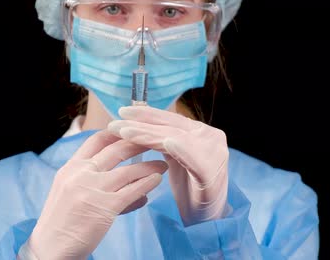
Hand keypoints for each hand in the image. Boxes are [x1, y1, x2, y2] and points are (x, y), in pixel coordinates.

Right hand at [26, 130, 167, 259]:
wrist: (50, 248)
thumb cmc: (62, 223)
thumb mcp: (69, 191)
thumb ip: (94, 181)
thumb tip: (130, 184)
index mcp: (71, 167)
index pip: (96, 140)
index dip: (117, 133)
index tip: (133, 131)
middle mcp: (81, 174)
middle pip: (116, 150)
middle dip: (139, 143)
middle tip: (155, 141)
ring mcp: (92, 189)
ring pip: (129, 171)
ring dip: (150, 166)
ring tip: (163, 164)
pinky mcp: (104, 207)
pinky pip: (132, 191)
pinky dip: (148, 184)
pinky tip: (157, 180)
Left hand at [108, 106, 228, 225]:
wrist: (209, 219)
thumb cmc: (191, 189)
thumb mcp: (176, 159)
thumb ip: (164, 140)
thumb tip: (139, 122)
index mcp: (201, 132)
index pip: (170, 119)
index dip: (146, 114)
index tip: (122, 111)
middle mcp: (210, 137)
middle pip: (170, 126)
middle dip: (141, 123)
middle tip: (115, 122)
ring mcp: (214, 153)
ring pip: (176, 138)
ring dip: (148, 135)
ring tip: (125, 132)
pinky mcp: (212, 172)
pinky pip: (194, 157)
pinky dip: (180, 148)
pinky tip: (166, 142)